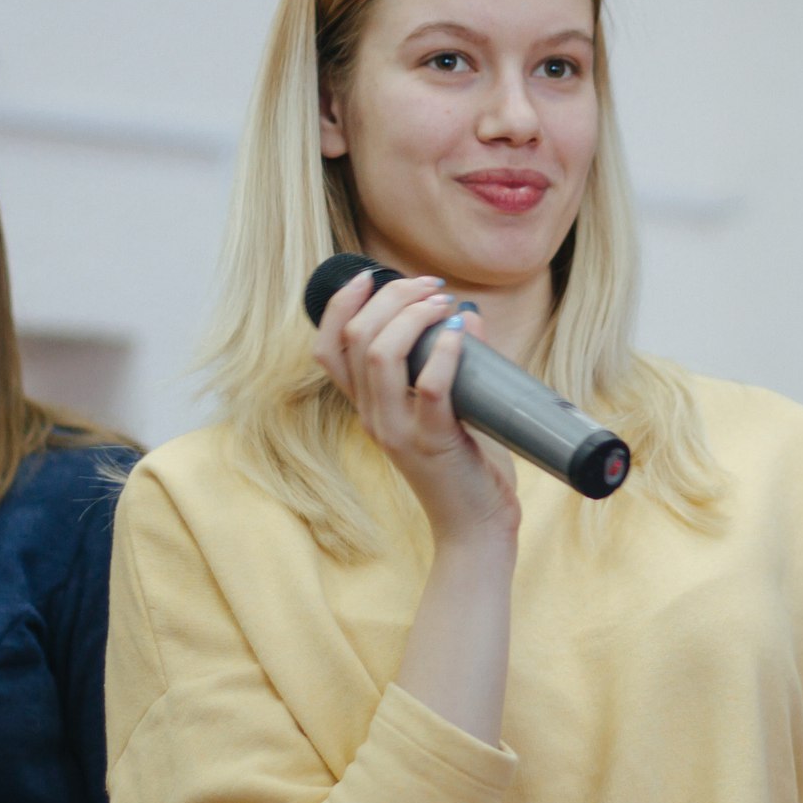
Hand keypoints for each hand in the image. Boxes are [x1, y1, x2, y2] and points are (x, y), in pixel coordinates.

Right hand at [312, 269, 517, 544]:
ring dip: (412, 316)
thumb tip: (465, 313)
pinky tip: (461, 330)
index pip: (327, 347)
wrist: (475, 527)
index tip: (372, 275)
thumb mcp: (444, 408)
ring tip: (442, 302)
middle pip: (355, 338)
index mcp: (366, 407)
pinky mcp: (431, 443)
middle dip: (390, 296)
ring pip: (380, 356)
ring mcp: (397, 431)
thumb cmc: (463, 465)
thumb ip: (447, 364)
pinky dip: (443, 351)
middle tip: (430, 285)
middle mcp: (371, 416)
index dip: (341, 304)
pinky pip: (428, 387)